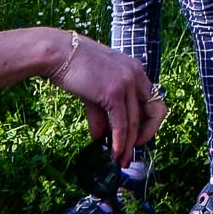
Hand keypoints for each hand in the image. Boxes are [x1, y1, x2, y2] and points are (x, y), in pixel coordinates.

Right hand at [53, 36, 161, 165]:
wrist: (57, 53)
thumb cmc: (73, 67)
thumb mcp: (94, 90)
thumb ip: (101, 113)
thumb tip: (101, 137)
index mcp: (135, 69)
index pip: (153, 99)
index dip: (148, 121)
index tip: (137, 136)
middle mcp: (136, 74)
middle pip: (155, 111)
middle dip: (146, 135)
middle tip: (132, 151)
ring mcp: (127, 82)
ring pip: (135, 122)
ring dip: (129, 145)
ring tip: (121, 160)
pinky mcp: (114, 91)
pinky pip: (122, 124)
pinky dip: (120, 142)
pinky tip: (114, 153)